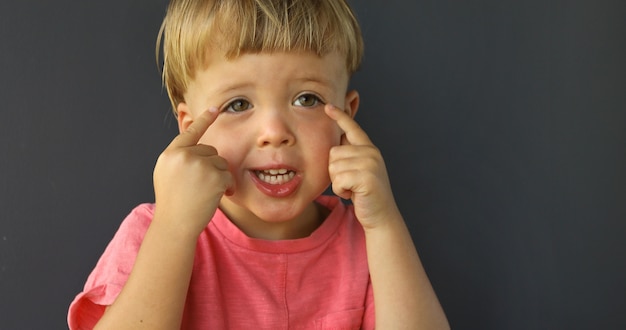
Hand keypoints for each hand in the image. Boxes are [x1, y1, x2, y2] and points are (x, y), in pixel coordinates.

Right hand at [153, 108, 232, 235]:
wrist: (175, 225)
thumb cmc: (174, 204)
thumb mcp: (167, 175)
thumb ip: (180, 159)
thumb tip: (197, 147)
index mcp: (170, 154)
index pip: (190, 132)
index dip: (204, 119)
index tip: (216, 108)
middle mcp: (183, 155)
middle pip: (210, 150)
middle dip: (211, 166)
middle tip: (201, 186)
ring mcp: (199, 164)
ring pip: (221, 162)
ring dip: (219, 177)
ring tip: (205, 193)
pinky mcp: (214, 176)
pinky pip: (228, 176)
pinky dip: (226, 187)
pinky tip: (216, 197)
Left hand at [325, 104, 400, 228]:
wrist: (381, 216)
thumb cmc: (365, 195)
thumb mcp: (358, 171)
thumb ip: (350, 156)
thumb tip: (336, 141)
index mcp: (369, 149)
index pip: (352, 128)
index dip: (340, 116)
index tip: (328, 106)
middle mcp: (371, 153)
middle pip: (333, 153)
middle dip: (335, 171)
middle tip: (350, 183)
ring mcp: (370, 164)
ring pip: (333, 167)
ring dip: (337, 183)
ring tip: (352, 189)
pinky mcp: (366, 177)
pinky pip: (338, 180)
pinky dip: (341, 191)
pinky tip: (353, 195)